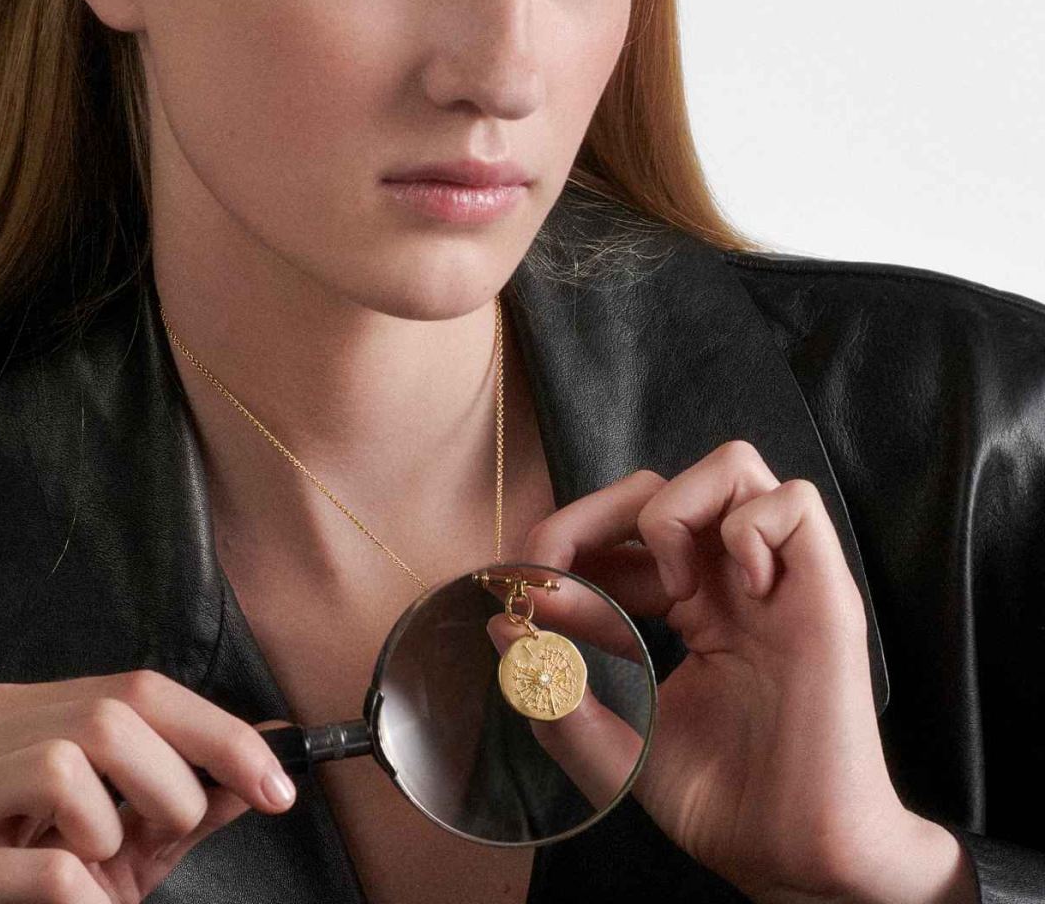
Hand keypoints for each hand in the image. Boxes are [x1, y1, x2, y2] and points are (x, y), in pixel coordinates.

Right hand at [0, 670, 297, 902]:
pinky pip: (45, 869)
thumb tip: (277, 744)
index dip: (219, 732)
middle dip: (173, 780)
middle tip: (177, 830)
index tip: (279, 784)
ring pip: (62, 766)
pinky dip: (89, 900)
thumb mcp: (132, 837)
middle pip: (106, 717)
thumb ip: (195, 790)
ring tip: (97, 869)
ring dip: (112, 832)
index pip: (136, 689)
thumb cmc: (51, 895)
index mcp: (16, 712)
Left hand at [488, 440, 974, 903]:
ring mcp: (777, 580)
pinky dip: (749, 528)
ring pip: (732, 466)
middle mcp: (730, 580)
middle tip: (560, 576)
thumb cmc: (720, 804)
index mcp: (689, 606)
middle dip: (593, 514)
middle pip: (661, 485)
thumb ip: (555, 696)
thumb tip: (502, 629)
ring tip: (670, 591)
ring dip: (675, 513)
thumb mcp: (614, 749)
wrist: (798, 861)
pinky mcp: (825, 592)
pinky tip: (737, 590)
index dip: (563, 546)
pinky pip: (795, 503)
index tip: (525, 596)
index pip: (619, 534)